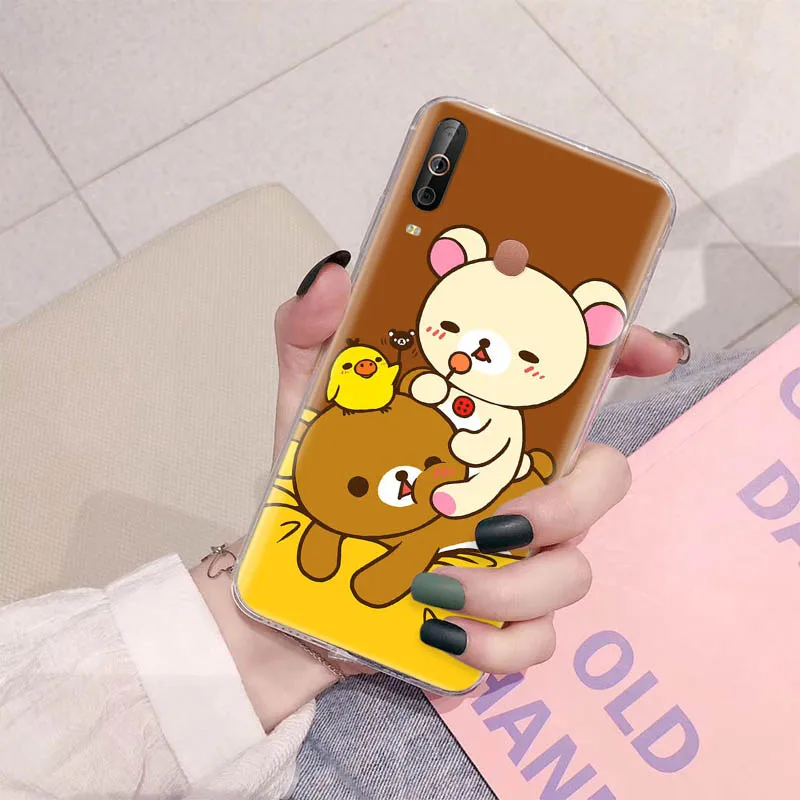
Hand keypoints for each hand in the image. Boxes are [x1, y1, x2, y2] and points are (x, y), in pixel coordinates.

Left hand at [194, 252, 689, 726]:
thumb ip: (311, 332)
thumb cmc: (320, 483)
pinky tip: (437, 631)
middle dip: (568, 502)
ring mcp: (520, 559)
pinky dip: (492, 644)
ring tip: (433, 580)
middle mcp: (523, 487)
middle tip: (494, 518)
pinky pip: (535, 642)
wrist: (297, 582)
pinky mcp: (500, 623)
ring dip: (512, 584)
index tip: (652, 352)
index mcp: (494, 427)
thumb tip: (331, 276)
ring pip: (574, 570)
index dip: (628, 359)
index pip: (581, 384)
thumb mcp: (309, 400)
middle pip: (605, 482)